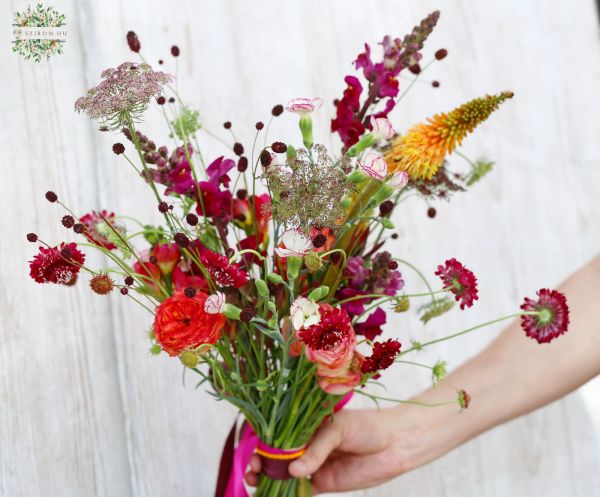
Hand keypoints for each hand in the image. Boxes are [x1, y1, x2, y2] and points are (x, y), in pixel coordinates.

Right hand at [244, 407, 428, 493]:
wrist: (395, 444)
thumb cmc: (368, 426)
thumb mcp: (339, 428)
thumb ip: (317, 448)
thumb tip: (293, 469)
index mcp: (307, 424)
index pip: (279, 432)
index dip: (264, 442)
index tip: (254, 451)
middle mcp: (307, 443)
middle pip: (277, 454)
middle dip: (261, 462)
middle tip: (252, 470)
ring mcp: (314, 464)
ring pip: (284, 473)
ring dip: (269, 479)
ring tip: (256, 482)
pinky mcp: (323, 482)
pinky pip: (300, 490)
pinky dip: (287, 493)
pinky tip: (275, 494)